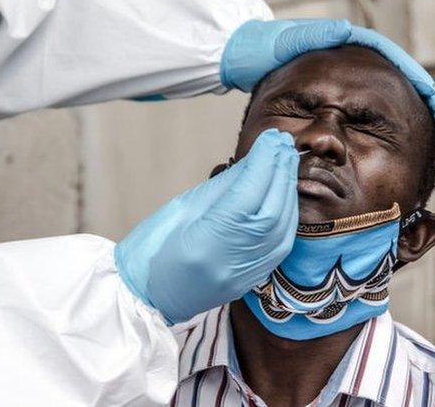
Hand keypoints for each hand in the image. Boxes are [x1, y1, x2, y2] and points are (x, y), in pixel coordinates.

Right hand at [115, 129, 299, 323]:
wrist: (148, 296)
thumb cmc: (153, 250)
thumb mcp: (181, 208)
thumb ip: (223, 187)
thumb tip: (254, 161)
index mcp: (206, 243)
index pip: (248, 196)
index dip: (263, 163)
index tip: (270, 138)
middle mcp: (232, 262)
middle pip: (272, 209)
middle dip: (280, 171)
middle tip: (281, 142)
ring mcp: (246, 274)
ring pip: (284, 225)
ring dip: (287, 189)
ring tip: (284, 160)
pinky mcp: (255, 277)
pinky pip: (282, 241)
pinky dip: (287, 211)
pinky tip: (283, 191)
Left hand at [219, 19, 434, 118]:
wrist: (239, 53)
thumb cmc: (260, 46)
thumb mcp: (286, 40)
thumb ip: (314, 35)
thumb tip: (345, 30)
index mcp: (338, 37)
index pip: (383, 51)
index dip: (408, 70)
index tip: (427, 90)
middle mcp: (341, 49)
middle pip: (385, 67)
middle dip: (411, 84)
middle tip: (434, 105)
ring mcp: (334, 66)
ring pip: (372, 82)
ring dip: (396, 95)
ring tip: (418, 114)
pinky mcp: (324, 82)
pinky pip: (355, 94)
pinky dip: (372, 105)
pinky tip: (381, 124)